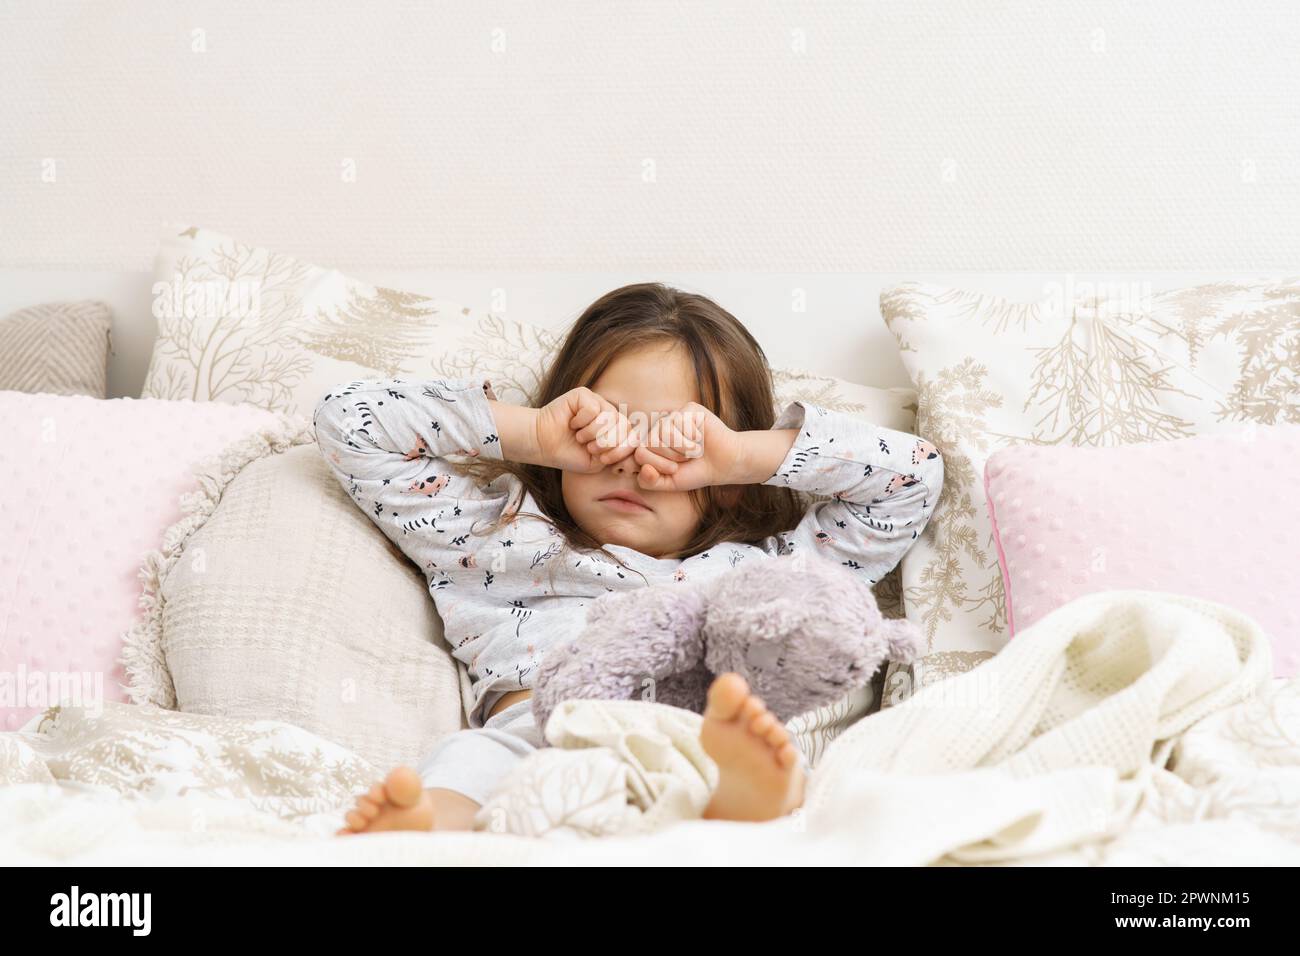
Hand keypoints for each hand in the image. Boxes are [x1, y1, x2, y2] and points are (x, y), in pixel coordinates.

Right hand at [532, 387, 641, 473]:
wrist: (544, 446)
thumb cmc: (570, 454)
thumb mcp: (599, 461)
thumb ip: (618, 453)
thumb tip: (637, 444)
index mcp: (615, 429)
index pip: (632, 436)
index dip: (620, 450)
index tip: (603, 459)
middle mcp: (609, 413)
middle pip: (624, 426)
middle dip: (607, 443)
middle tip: (590, 448)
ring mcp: (597, 402)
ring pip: (609, 417)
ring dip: (592, 434)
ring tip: (579, 437)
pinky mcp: (584, 394)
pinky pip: (593, 409)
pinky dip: (581, 422)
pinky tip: (572, 424)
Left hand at [629, 403, 746, 491]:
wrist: (725, 464)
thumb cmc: (695, 472)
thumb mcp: (668, 483)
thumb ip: (648, 481)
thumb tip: (645, 468)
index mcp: (650, 443)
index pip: (639, 453)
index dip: (657, 466)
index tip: (674, 469)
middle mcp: (660, 427)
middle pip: (649, 442)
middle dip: (670, 457)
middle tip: (686, 458)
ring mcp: (674, 416)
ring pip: (665, 432)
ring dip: (683, 448)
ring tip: (694, 450)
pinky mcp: (689, 409)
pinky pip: (681, 422)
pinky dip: (693, 437)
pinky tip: (702, 438)